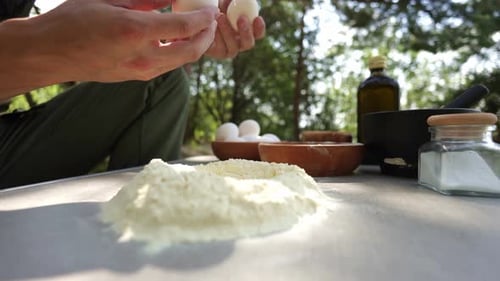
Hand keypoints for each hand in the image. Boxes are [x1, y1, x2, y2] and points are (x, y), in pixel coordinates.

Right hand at [21, 0, 217, 81]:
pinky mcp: (136, 78)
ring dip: (195, 46)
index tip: (211, 10)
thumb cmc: (72, 21)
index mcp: (135, 32)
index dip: (203, 18)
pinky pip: (167, 66)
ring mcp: (140, 71)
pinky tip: (177, 39)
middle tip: (212, 21)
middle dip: (207, 36)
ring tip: (198, 29)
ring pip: (181, 62)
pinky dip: (179, 53)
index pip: (185, 28)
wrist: (49, 53)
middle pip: (191, 51)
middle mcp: (142, 57)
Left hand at [205, 0, 265, 58]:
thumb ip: (235, 3)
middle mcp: (240, 43)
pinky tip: (212, 25)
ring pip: (233, 45)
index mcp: (248, 32)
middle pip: (248, 43)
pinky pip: (220, 47)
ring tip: (220, 15)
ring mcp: (229, 50)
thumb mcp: (227, 4)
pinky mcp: (218, 53)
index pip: (258, 33)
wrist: (202, 18)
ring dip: (228, 31)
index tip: (258, 18)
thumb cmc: (218, 8)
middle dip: (246, 32)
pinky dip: (216, 36)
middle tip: (241, 18)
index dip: (260, 28)